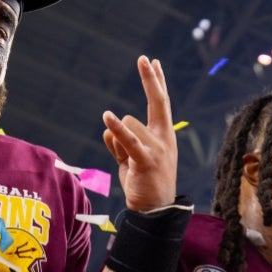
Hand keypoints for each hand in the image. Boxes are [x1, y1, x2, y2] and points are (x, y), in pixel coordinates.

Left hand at [102, 56, 177, 211]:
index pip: (160, 103)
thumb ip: (121, 142)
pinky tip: (107, 116)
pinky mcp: (146, 160)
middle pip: (157, 102)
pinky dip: (118, 129)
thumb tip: (108, 127)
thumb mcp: (130, 160)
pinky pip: (129, 139)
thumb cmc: (145, 185)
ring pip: (129, 123)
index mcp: (163, 136)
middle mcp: (164, 139)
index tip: (153, 62)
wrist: (155, 213)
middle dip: (151, 79)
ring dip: (119, 138)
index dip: (156, 82)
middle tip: (144, 59)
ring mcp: (158, 149)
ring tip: (126, 162)